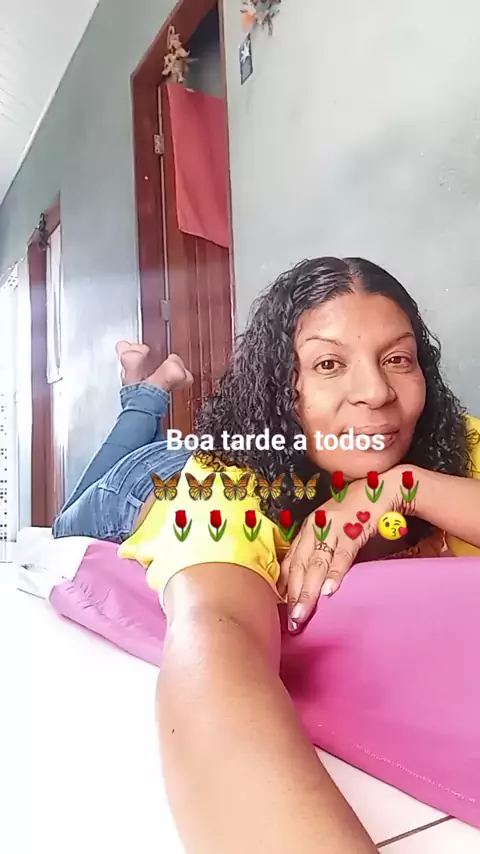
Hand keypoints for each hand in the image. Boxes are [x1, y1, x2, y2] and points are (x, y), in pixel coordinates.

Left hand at [279, 465, 413, 632]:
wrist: (383, 488)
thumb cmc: (357, 511)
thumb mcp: (333, 529)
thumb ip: (321, 549)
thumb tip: (311, 580)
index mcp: (309, 528)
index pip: (291, 561)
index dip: (284, 587)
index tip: (280, 610)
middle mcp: (316, 527)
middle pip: (299, 565)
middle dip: (293, 595)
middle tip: (292, 620)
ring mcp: (333, 527)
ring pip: (316, 563)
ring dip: (308, 590)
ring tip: (302, 612)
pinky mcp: (353, 528)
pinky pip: (342, 554)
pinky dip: (335, 572)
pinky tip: (329, 590)